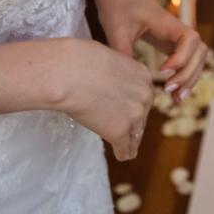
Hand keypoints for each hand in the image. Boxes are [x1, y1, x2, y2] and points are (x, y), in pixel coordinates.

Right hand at [62, 38, 156, 160]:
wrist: (69, 72)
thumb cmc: (80, 59)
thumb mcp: (109, 59)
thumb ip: (117, 73)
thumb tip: (110, 80)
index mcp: (143, 75)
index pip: (144, 97)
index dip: (131, 103)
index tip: (120, 108)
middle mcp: (145, 95)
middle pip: (142, 115)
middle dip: (131, 121)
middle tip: (116, 125)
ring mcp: (134, 114)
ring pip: (136, 135)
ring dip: (128, 139)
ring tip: (124, 147)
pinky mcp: (120, 131)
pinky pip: (125, 150)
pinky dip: (121, 152)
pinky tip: (119, 154)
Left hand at [96, 0, 208, 104]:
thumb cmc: (116, 5)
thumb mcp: (116, 29)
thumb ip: (123, 52)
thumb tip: (130, 80)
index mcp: (167, 23)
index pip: (191, 39)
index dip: (182, 57)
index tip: (162, 71)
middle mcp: (176, 30)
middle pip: (200, 52)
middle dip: (189, 74)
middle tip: (169, 91)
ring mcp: (174, 38)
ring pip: (197, 59)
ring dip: (190, 79)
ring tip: (176, 99)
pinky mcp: (168, 44)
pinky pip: (185, 62)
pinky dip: (184, 77)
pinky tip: (173, 94)